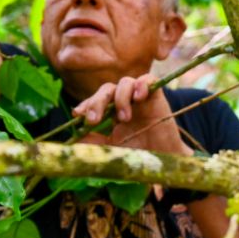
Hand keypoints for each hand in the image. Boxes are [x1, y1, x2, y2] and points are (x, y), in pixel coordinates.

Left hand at [73, 75, 191, 155]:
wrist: (166, 159)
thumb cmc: (140, 154)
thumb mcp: (113, 150)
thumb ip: (95, 144)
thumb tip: (73, 142)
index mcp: (112, 113)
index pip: (96, 100)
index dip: (86, 104)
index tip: (77, 114)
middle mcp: (125, 101)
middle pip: (107, 89)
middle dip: (97, 101)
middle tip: (94, 119)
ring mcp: (140, 97)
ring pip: (125, 82)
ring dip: (121, 98)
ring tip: (125, 118)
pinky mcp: (157, 95)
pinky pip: (147, 79)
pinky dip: (141, 84)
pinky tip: (139, 97)